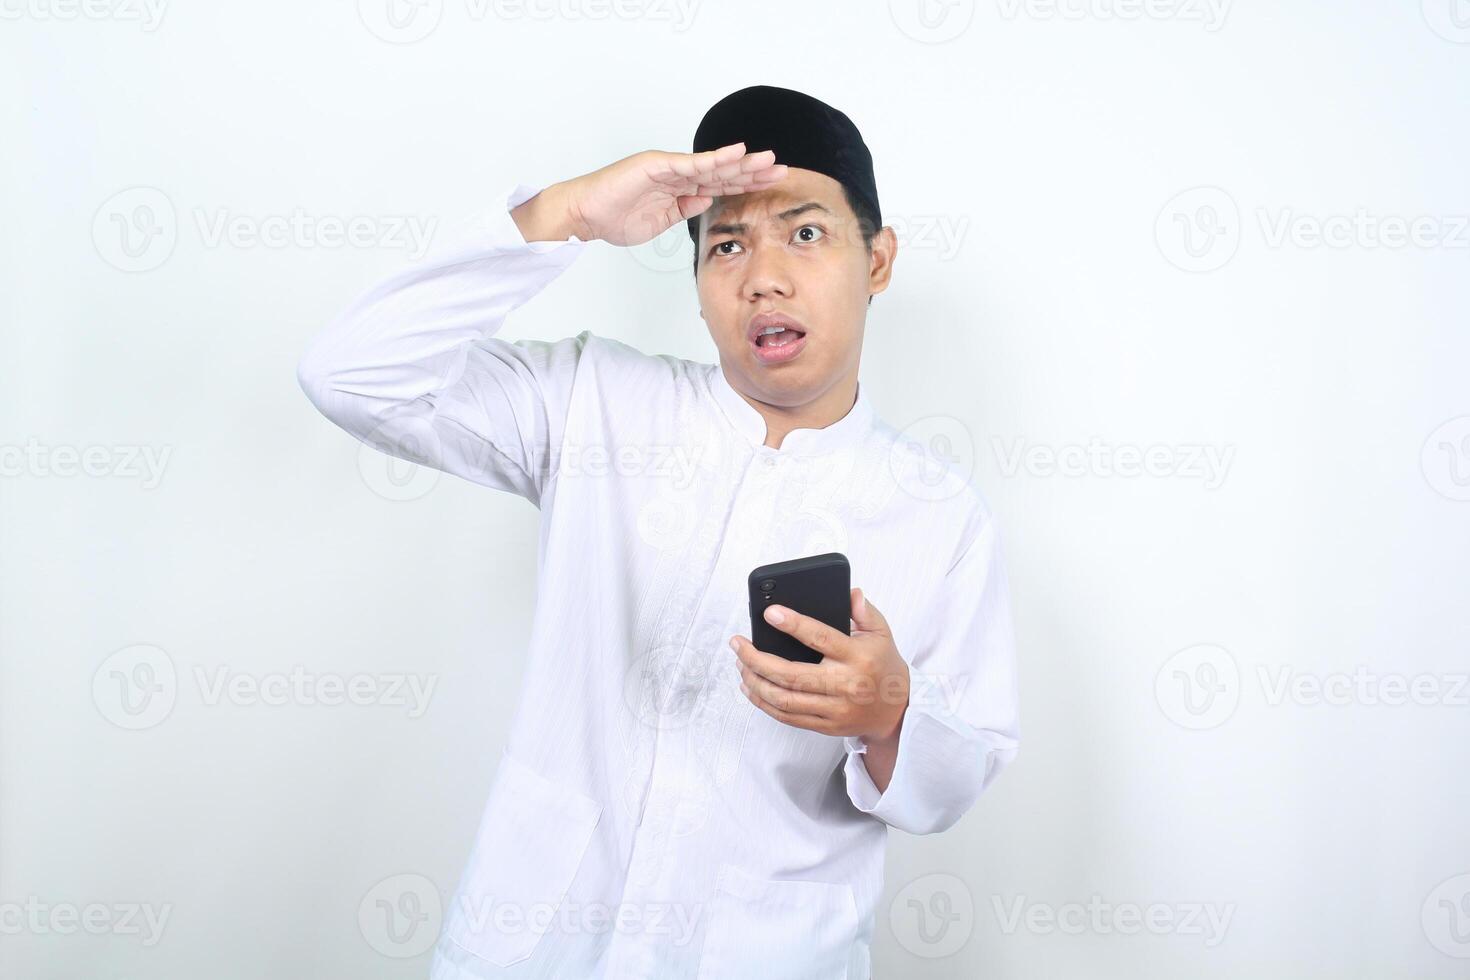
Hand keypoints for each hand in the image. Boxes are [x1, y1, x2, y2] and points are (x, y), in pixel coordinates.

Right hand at [550, 143, 787, 245]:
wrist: (584, 213)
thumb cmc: (613, 217)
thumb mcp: (660, 221)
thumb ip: (684, 209)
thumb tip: (708, 199)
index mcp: (679, 188)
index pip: (719, 185)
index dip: (745, 185)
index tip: (769, 186)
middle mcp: (677, 174)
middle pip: (722, 172)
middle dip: (752, 172)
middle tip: (781, 169)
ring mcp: (668, 167)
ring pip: (712, 165)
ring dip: (742, 163)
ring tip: (768, 160)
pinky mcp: (658, 165)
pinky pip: (692, 163)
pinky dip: (715, 158)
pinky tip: (737, 153)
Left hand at [729, 588, 908, 742]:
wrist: (898, 711)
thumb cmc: (884, 665)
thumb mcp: (882, 633)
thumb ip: (864, 611)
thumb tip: (851, 592)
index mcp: (858, 657)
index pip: (821, 639)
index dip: (793, 625)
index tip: (770, 613)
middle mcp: (844, 685)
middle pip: (791, 675)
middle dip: (757, 659)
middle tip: (738, 644)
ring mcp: (834, 709)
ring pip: (784, 699)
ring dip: (755, 681)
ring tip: (740, 664)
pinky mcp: (826, 726)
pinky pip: (788, 717)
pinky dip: (764, 703)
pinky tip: (750, 687)